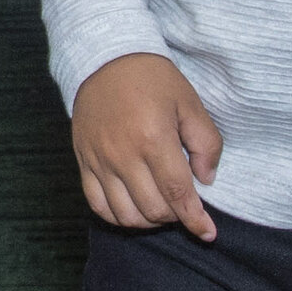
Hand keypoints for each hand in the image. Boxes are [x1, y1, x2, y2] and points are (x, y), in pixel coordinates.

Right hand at [71, 51, 222, 237]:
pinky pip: (97, 203)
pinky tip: (132, 208)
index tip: (208, 233)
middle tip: (183, 204)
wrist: (105, 57)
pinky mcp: (84, 159)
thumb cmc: (153, 80)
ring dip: (148, 220)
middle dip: (175, 216)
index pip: (177, 193)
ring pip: (125, 214)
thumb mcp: (190, 103)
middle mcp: (123, 153)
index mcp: (154, 138)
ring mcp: (99, 158)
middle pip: (153, 209)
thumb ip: (207, 144)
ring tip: (160, 207)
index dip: (195, 219)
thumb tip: (206, 179)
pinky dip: (117, 216)